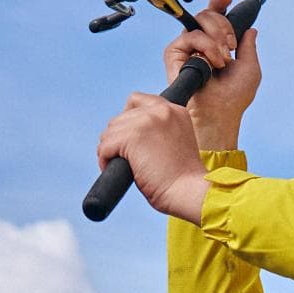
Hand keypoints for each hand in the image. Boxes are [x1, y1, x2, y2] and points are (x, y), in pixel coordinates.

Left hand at [96, 91, 214, 223]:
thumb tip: (127, 134)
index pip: (138, 101)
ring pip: (110, 131)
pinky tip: (115, 170)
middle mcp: (162, 110)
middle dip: (117, 137)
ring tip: (120, 165)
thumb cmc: (183, 179)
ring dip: (109, 149)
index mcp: (175, 111)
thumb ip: (157, 131)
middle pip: (121, 117)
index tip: (129, 139)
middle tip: (122, 158)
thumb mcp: (175, 143)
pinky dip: (104, 159)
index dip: (128, 119)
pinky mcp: (133, 136)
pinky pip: (105, 146)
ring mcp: (147, 121)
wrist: (189, 191)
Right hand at [162, 0, 259, 150]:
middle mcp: (200, 44)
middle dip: (224, 25)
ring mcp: (187, 48)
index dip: (219, 4)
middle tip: (231, 46)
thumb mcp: (250, 67)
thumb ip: (248, 45)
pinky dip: (206, 47)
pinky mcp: (174, 54)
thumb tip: (251, 28)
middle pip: (207, 13)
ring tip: (223, 60)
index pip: (215, 17)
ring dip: (217, 38)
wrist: (219, 112)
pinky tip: (211, 64)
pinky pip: (191, 36)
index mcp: (217, 45)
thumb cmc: (234, 97)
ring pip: (199, 20)